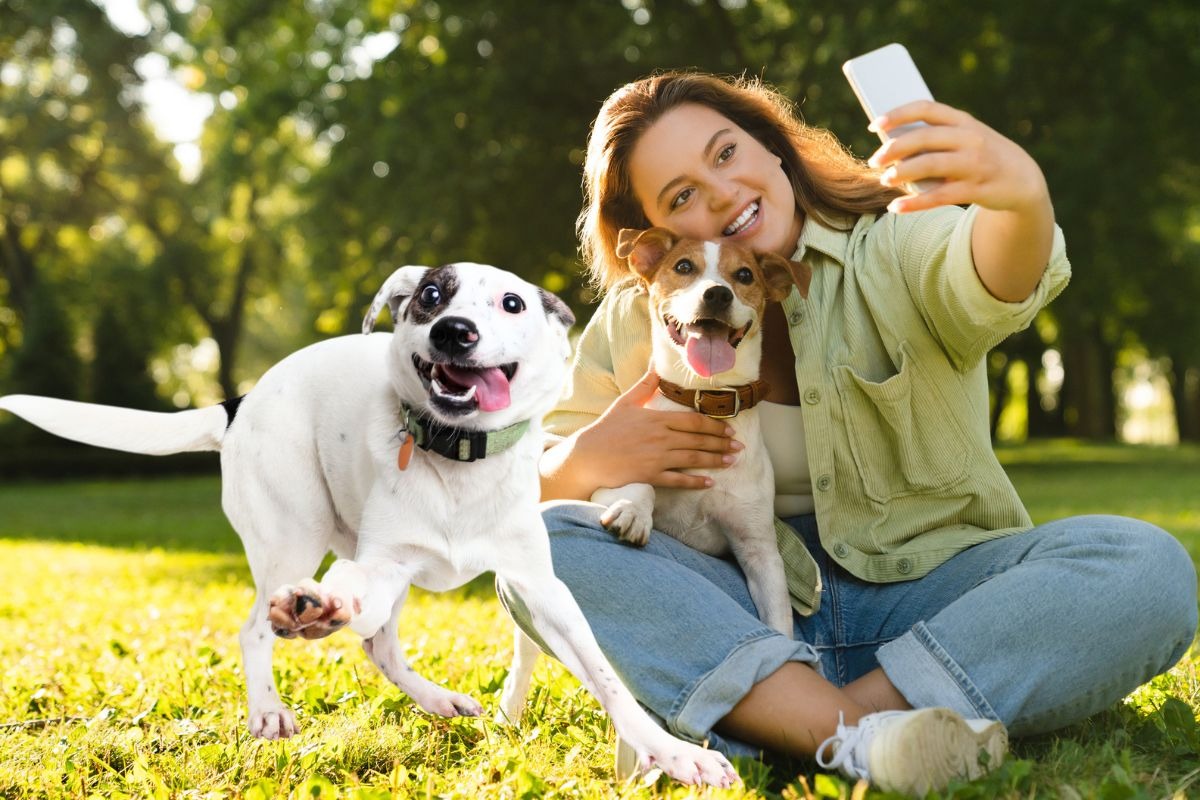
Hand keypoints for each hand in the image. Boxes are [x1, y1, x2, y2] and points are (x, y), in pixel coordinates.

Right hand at [543, 370, 740, 498]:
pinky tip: (709, 483)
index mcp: (657, 418)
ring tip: (732, 461)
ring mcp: (657, 457)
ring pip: (693, 458)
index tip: (729, 429)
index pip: (694, 421)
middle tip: (739, 446)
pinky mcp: (650, 475)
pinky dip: (695, 482)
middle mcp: (661, 438)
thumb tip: (656, 367)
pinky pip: (678, 480)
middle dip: (721, 442)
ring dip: (715, 460)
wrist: (587, 456)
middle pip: (699, 439)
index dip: (714, 425)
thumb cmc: (606, 428)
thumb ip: (644, 385)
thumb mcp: (625, 402)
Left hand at [868, 100, 1049, 216]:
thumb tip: (889, 146)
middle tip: (874, 161)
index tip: (874, 125)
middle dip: (894, 148)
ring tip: (885, 180)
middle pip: (925, 138)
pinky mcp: (978, 190)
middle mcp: (970, 138)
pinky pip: (940, 196)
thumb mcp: (963, 139)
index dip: (898, 114)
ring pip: (931, 165)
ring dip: (903, 173)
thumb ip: (933, 139)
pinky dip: (915, 203)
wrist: (1022, 179)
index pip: (926, 108)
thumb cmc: (979, 156)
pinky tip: (896, 208)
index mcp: (962, 121)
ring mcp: (975, 164)